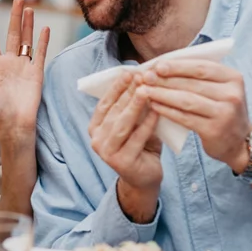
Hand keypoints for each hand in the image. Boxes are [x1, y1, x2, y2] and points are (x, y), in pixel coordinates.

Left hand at [0, 0, 49, 135]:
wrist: (15, 123)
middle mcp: (9, 61)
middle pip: (13, 33)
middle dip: (15, 16)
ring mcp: (24, 65)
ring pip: (27, 39)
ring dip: (28, 24)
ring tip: (29, 8)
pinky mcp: (36, 72)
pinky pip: (40, 52)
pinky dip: (43, 40)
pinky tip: (44, 28)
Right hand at [88, 72, 162, 220]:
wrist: (145, 178)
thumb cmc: (140, 146)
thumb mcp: (133, 124)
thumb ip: (132, 107)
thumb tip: (142, 78)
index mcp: (95, 128)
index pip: (104, 103)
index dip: (116, 87)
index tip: (128, 72)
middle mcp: (96, 140)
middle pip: (114, 112)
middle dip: (128, 93)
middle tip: (141, 77)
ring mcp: (107, 153)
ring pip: (122, 125)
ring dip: (134, 106)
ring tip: (146, 90)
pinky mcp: (122, 163)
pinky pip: (137, 139)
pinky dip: (147, 124)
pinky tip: (157, 111)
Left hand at [141, 59, 251, 172]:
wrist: (237, 142)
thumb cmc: (221, 109)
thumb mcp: (219, 89)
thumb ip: (198, 76)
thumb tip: (162, 65)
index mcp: (233, 78)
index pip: (201, 67)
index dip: (177, 66)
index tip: (157, 65)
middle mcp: (232, 94)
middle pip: (192, 83)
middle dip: (165, 79)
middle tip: (145, 77)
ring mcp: (224, 113)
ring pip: (186, 100)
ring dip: (162, 94)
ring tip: (145, 91)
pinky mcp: (214, 130)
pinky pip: (185, 117)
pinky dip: (167, 110)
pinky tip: (154, 106)